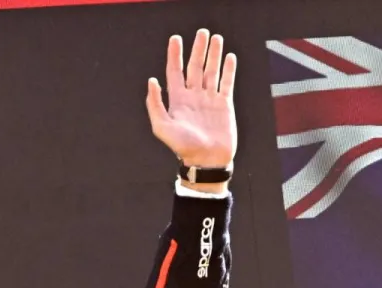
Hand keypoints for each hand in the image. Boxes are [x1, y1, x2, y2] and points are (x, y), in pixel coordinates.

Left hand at [146, 29, 236, 170]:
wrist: (207, 160)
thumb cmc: (183, 147)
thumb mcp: (162, 127)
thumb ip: (155, 104)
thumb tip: (151, 81)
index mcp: (177, 100)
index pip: (175, 71)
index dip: (174, 55)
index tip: (175, 39)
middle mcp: (193, 97)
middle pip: (195, 67)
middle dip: (198, 49)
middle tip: (201, 32)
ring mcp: (209, 100)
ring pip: (212, 71)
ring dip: (214, 54)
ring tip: (216, 38)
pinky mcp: (224, 104)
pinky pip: (227, 83)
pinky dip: (229, 69)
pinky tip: (229, 57)